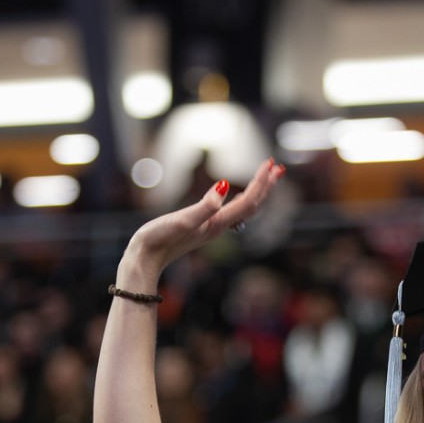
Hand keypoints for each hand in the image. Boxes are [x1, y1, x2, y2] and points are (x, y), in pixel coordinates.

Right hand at [119, 159, 284, 287]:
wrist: (146, 259)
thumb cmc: (160, 239)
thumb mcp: (181, 220)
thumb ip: (204, 206)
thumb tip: (223, 186)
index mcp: (218, 222)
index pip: (249, 201)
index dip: (261, 182)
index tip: (270, 163)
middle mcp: (219, 226)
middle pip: (252, 205)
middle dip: (266, 185)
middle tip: (277, 166)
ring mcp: (212, 228)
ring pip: (243, 208)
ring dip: (257, 191)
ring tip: (266, 176)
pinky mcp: (203, 228)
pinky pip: (230, 211)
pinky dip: (241, 199)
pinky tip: (238, 195)